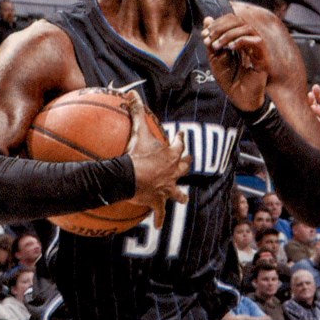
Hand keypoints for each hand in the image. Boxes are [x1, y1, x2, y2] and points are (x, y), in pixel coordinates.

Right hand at [125, 92, 190, 228]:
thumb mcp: (138, 130)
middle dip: (186, 164)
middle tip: (189, 161)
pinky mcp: (158, 202)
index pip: (179, 145)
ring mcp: (167, 188)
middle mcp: (172, 172)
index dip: (181, 140)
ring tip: (182, 199)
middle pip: (184, 168)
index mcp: (170, 155)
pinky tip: (159, 226)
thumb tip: (131, 93)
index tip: (182, 135)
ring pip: (178, 193)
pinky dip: (159, 219)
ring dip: (179, 195)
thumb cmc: (136, 153)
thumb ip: (136, 111)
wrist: (130, 177)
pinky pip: (160, 213)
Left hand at [201, 13, 268, 111]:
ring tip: (217, 46)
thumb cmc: (229, 79)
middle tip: (209, 38)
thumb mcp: (215, 58)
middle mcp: (250, 40)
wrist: (238, 98)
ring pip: (248, 28)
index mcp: (239, 38)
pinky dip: (241, 41)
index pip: (231, 20)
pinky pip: (256, 42)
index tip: (204, 34)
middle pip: (239, 21)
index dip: (217, 23)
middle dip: (221, 27)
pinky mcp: (263, 58)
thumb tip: (207, 19)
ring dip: (229, 34)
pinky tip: (230, 48)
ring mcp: (257, 48)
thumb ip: (212, 40)